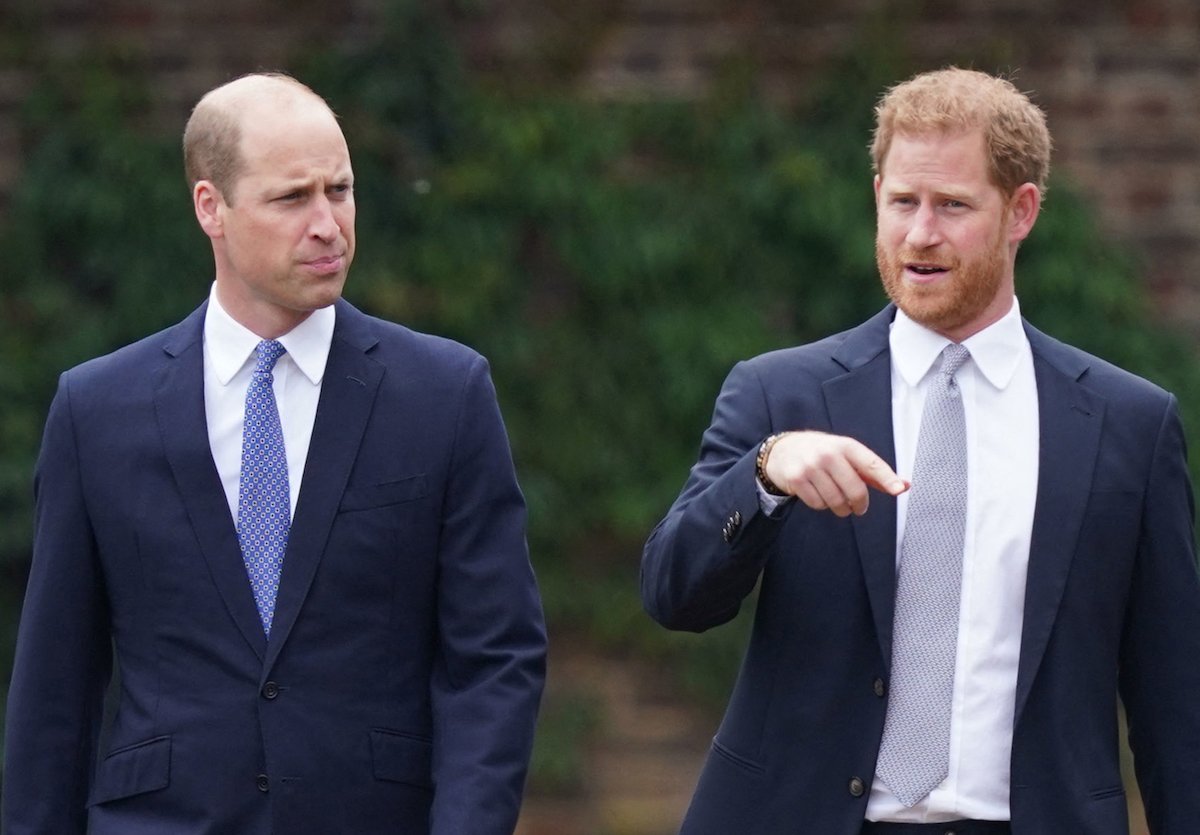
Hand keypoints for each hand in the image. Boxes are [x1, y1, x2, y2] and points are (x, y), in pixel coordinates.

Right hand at [763, 430, 907, 516]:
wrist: (781, 451)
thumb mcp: (846, 455)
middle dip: (859, 504)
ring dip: (841, 508)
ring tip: (837, 500)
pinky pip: (818, 504)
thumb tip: (903, 486)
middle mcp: (828, 454)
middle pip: (855, 490)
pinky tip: (818, 495)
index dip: (887, 477)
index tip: (898, 489)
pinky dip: (822, 505)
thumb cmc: (821, 454)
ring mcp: (811, 467)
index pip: (871, 463)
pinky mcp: (797, 480)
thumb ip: (873, 473)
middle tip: (858, 507)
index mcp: (845, 445)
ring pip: (837, 501)